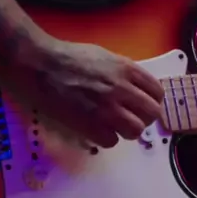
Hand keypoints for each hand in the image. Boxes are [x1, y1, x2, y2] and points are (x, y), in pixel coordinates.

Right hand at [6, 37, 164, 147]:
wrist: (38, 65)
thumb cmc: (67, 57)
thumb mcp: (103, 56)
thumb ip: (123, 72)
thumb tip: (135, 87)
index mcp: (127, 69)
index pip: (157, 92)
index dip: (151, 101)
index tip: (143, 106)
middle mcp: (122, 89)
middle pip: (152, 113)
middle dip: (143, 118)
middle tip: (130, 118)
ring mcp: (107, 108)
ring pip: (135, 130)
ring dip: (126, 130)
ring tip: (112, 126)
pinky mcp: (90, 125)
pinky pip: (112, 141)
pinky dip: (105, 138)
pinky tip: (95, 129)